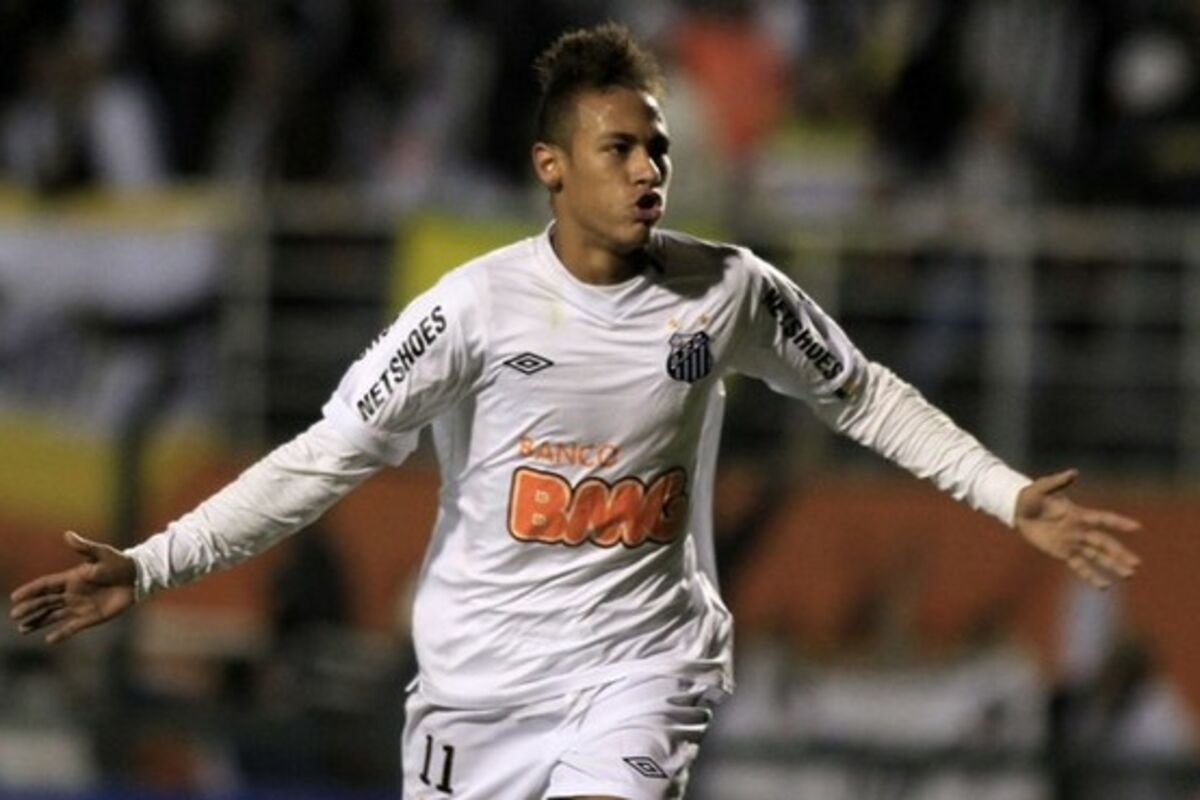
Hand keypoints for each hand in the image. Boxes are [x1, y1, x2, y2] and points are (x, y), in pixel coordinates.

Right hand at [9, 531, 136, 643]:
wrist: (138, 577)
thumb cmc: (120, 563)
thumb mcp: (102, 553)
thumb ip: (84, 547)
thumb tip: (67, 534)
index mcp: (71, 578)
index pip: (45, 586)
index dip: (30, 591)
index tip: (15, 597)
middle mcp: (72, 594)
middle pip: (45, 602)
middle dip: (29, 608)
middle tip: (15, 616)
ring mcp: (80, 606)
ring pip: (53, 616)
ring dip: (38, 622)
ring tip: (23, 629)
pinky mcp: (92, 617)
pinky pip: (72, 627)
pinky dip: (61, 633)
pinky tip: (49, 640)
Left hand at [1015, 469, 1140, 588]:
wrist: (1018, 509)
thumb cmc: (1031, 496)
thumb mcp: (1042, 487)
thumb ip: (1057, 482)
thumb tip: (1073, 472)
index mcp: (1078, 514)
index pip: (1102, 519)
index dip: (1119, 523)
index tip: (1137, 528)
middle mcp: (1080, 530)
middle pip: (1104, 543)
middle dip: (1119, 553)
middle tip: (1137, 564)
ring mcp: (1073, 542)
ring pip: (1096, 556)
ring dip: (1112, 565)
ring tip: (1129, 575)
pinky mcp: (1063, 552)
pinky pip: (1079, 566)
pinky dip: (1091, 575)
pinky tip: (1104, 585)